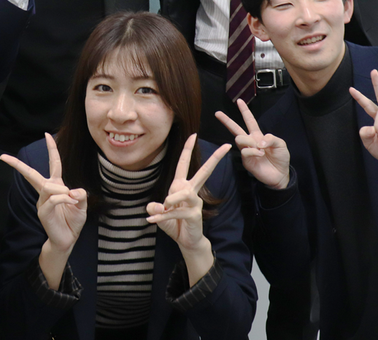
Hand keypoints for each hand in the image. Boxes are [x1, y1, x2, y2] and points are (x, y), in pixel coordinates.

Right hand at [0, 134, 86, 254]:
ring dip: (62, 190)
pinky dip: (64, 198)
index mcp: (56, 186)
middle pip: (31, 174)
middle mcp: (47, 191)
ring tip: (73, 199)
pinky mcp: (43, 212)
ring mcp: (42, 201)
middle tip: (3, 156)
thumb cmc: (72, 221)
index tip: (47, 134)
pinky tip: (71, 202)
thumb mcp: (82, 205)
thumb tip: (74, 190)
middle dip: (17, 164)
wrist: (67, 240)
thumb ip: (81, 195)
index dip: (51, 149)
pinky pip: (52, 199)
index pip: (53, 163)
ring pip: (48, 186)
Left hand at [146, 135, 230, 252]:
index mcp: (181, 186)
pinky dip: (163, 217)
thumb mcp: (159, 215)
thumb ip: (155, 210)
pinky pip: (176, 212)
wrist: (185, 241)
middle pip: (204, 172)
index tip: (193, 135)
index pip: (184, 164)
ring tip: (163, 206)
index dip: (188, 149)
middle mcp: (190, 191)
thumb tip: (154, 207)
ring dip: (171, 199)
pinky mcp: (195, 215)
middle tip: (226, 146)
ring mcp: (195, 203)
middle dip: (215, 159)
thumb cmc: (174, 224)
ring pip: (183, 193)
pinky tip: (151, 221)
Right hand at [216, 101, 289, 188]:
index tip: (239, 101)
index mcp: (258, 135)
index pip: (249, 120)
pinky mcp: (246, 161)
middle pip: (235, 129)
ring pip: (239, 139)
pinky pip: (245, 151)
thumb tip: (259, 141)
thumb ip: (271, 138)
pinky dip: (253, 151)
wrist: (280, 174)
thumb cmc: (280, 158)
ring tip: (260, 148)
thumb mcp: (280, 144)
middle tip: (217, 113)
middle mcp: (250, 141)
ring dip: (249, 141)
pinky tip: (260, 154)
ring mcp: (246, 151)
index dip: (245, 111)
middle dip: (226, 120)